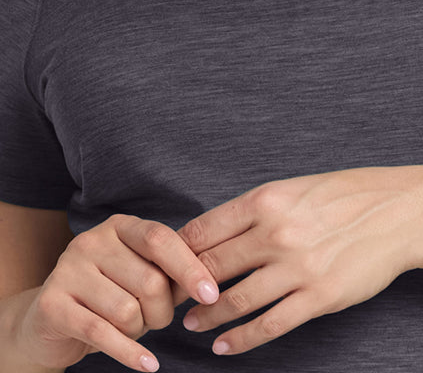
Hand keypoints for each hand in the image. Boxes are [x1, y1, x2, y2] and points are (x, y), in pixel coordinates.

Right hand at [14, 213, 219, 371]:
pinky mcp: (52, 304)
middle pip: (149, 280)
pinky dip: (130, 353)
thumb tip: (208, 283)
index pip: (161, 239)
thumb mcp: (138, 276)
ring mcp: (68, 270)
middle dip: (163, 311)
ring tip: (133, 330)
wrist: (47, 322)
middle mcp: (92, 241)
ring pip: (127, 310)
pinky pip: (101, 333)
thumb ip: (168, 274)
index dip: (189, 267)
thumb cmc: (107, 297)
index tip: (211, 294)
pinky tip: (148, 364)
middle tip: (156, 320)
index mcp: (119, 226)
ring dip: (140, 331)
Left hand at [176, 165, 422, 354]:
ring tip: (192, 324)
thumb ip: (258, 210)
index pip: (203, 230)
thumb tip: (215, 234)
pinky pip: (269, 325)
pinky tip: (225, 346)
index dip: (176, 253)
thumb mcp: (296, 188)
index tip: (164, 267)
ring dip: (207, 317)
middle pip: (211, 267)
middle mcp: (277, 232)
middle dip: (184, 288)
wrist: (401, 211)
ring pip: (234, 300)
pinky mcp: (320, 296)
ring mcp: (298, 266)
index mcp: (268, 198)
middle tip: (167, 301)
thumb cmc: (347, 195)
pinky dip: (241, 340)